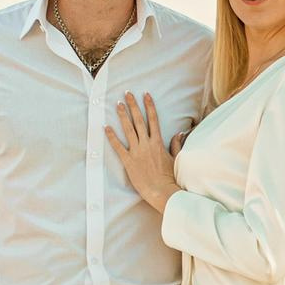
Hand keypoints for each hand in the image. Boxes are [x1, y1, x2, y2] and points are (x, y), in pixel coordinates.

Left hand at [104, 92, 180, 211]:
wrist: (162, 190)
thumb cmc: (170, 177)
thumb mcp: (175, 158)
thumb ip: (176, 144)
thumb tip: (179, 133)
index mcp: (158, 142)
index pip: (153, 119)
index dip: (149, 106)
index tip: (146, 95)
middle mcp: (146, 144)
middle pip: (138, 120)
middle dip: (133, 105)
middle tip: (127, 94)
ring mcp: (137, 151)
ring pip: (128, 129)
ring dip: (122, 116)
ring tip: (118, 105)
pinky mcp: (128, 161)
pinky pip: (118, 146)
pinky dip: (111, 136)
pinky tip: (106, 127)